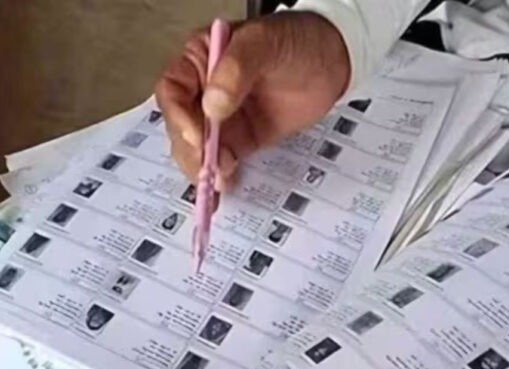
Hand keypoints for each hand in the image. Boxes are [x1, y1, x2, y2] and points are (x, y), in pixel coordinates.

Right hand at [155, 12, 350, 188]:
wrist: (335, 62)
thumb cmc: (299, 41)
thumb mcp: (265, 43)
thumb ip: (236, 68)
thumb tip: (212, 106)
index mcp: (201, 59)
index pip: (173, 89)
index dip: (178, 116)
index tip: (197, 137)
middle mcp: (204, 90)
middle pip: (180, 125)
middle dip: (191, 149)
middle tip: (208, 168)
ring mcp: (221, 118)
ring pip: (195, 148)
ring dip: (201, 167)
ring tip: (217, 181)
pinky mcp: (241, 139)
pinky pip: (221, 160)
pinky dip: (218, 175)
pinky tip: (223, 186)